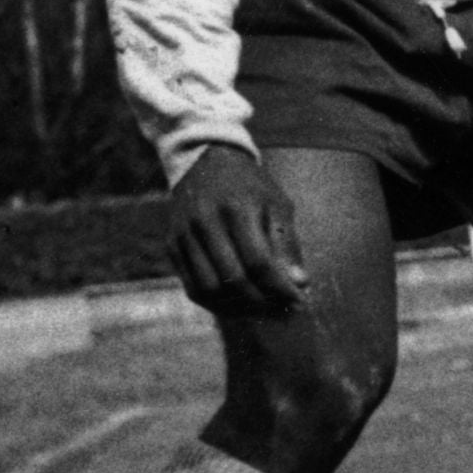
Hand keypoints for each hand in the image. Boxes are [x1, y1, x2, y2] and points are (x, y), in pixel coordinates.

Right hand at [169, 144, 307, 316]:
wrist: (204, 160)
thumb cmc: (250, 186)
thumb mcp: (277, 203)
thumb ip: (287, 244)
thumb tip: (300, 284)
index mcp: (237, 208)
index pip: (258, 262)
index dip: (280, 288)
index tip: (300, 302)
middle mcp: (205, 222)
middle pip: (233, 279)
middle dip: (262, 303)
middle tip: (283, 312)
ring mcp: (184, 235)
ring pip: (210, 289)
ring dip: (239, 309)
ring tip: (263, 311)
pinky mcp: (172, 246)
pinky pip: (193, 288)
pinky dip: (217, 304)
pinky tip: (238, 305)